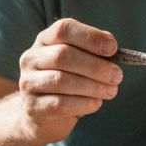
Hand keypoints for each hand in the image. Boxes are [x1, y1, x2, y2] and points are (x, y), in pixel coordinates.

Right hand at [16, 18, 121, 144]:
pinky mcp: (33, 107)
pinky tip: (96, 104)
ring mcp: (28, 83)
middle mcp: (31, 58)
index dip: (90, 37)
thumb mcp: (80, 62)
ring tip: (111, 91)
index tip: (113, 49)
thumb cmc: (68, 82)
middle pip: (63, 55)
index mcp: (45, 40)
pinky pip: (60, 104)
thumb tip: (111, 47)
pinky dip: (84, 104)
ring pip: (62, 80)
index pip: (64, 29)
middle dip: (95, 66)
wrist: (44, 115)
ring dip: (93, 86)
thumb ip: (94, 51)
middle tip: (117, 76)